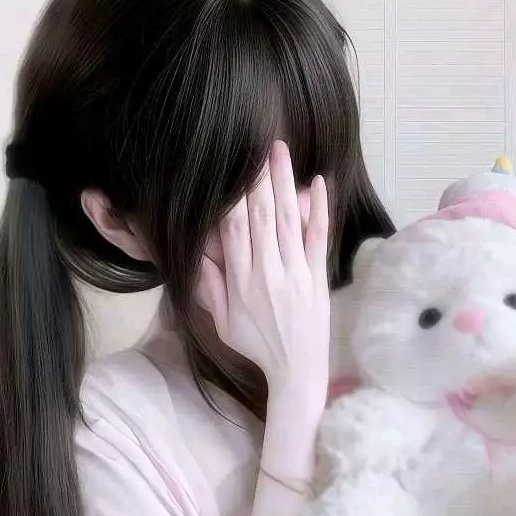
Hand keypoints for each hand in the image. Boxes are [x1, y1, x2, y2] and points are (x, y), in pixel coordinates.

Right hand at [197, 141, 330, 416]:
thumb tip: (196, 250)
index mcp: (241, 281)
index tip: (232, 166)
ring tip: (280, 151)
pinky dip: (319, 211)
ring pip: (289, 221)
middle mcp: (268, 273)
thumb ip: (210, 286)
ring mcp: (296, 274)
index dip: (234, 196)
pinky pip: (318, 239)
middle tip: (257, 144)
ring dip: (285, 183)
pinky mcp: (318, 278)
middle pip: (262, 217)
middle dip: (259, 179)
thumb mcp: (222, 322)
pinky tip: (319, 184)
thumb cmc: (257, 346)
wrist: (297, 371)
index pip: (234, 229)